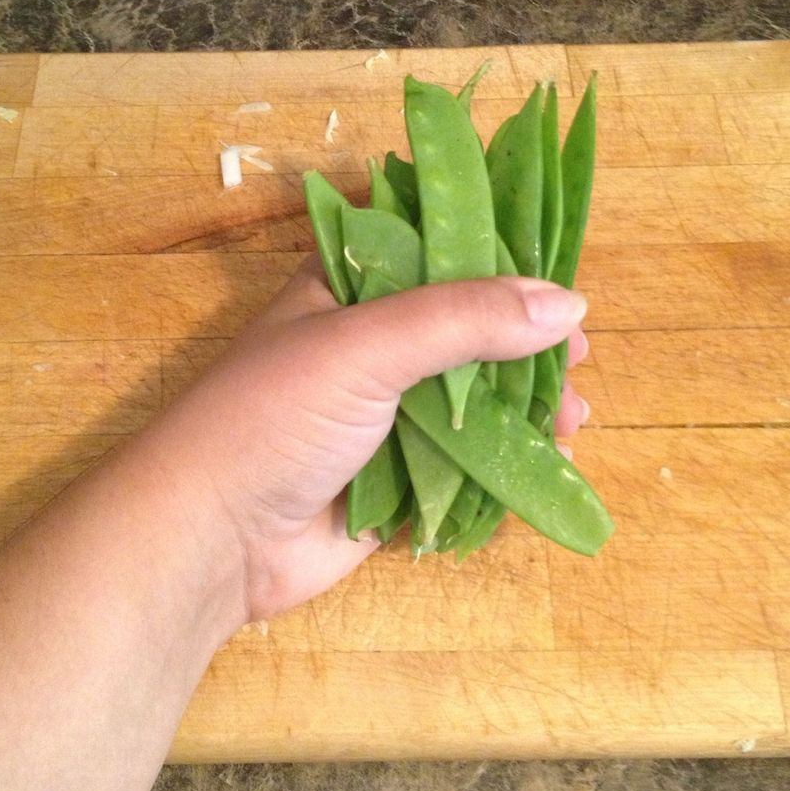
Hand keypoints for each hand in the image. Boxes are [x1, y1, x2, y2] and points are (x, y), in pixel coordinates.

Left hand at [135, 258, 591, 625]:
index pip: (433, 251)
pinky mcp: (395, 480)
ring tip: (575, 414)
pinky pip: (465, 462)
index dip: (496, 257)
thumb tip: (567, 304)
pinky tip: (550, 459)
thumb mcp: (366, 345)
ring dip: (525, 404)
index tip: (557, 273)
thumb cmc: (273, 418)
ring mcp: (382, 417)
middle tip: (576, 355)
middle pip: (464, 330)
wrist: (213, 539)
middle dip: (523, 342)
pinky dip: (507, 459)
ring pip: (472, 398)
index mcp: (346, 289)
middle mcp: (367, 346)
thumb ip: (464, 319)